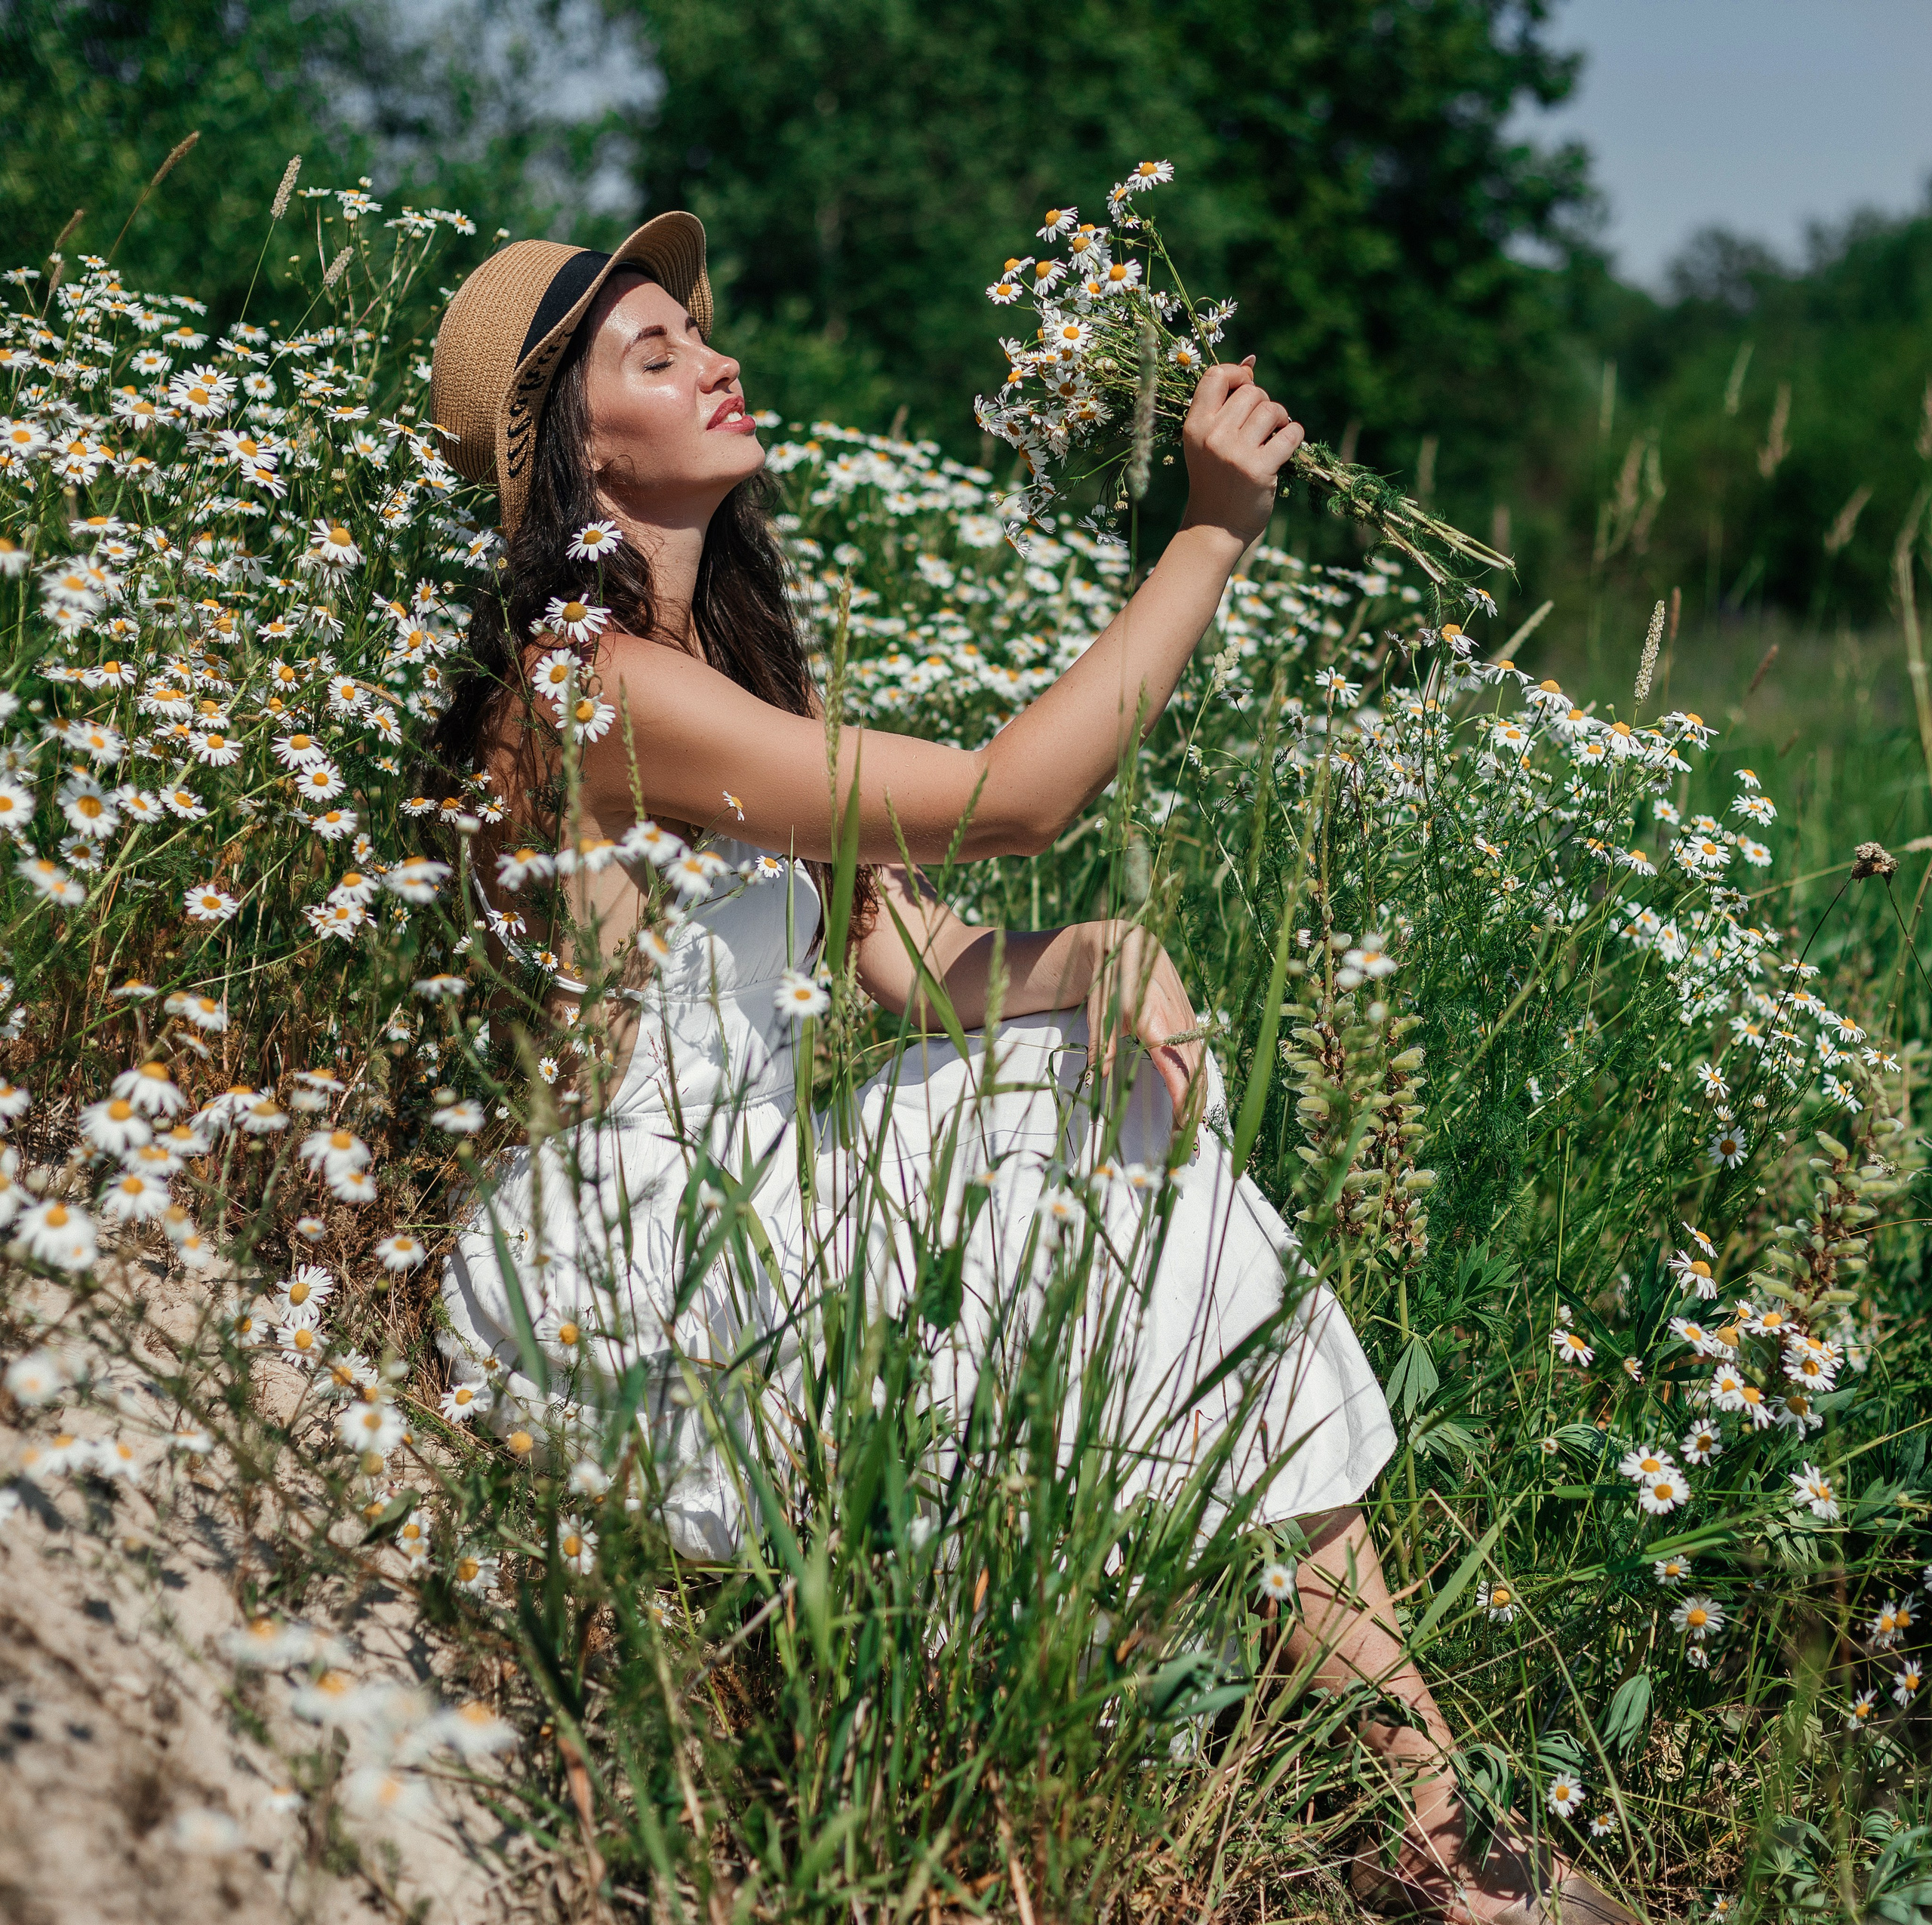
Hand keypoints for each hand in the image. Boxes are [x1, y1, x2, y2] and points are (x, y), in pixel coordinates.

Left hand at [1083, 921, 1204, 1124]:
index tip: (1182, 1130)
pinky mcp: (1187, 1017)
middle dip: (1194, 1112)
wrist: (1126, 941)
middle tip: (1186, 1147)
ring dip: (1200, 1099)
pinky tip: (1195, 1099)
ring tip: (1192, 1131)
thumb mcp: (1098, 1010)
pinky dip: (1200, 1080)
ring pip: (1201, 1066)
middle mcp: (1177, 1022)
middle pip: (1195, 1075)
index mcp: (1154, 1022)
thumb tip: (1098, 1076)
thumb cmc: (1106, 978)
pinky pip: (1199, 1054)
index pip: (1178, 1072)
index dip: (1183, 1103)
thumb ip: (1102, 1043)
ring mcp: (1186, 1019)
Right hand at [1178, 357, 1304, 545]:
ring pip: (1272, 410)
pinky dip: (1295, 436)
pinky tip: (1287, 447)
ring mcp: (1235, 453)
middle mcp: (1212, 435)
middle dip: (1263, 404)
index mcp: (1195, 425)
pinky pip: (1291, 434)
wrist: (1215, 528)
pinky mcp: (1259, 469)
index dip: (1238, 374)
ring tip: (1274, 435)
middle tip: (1262, 426)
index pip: (1216, 375)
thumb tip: (1251, 361)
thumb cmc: (1214, 479)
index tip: (1246, 388)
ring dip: (1281, 419)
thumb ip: (1225, 404)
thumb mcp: (1207, 441)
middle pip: (1252, 392)